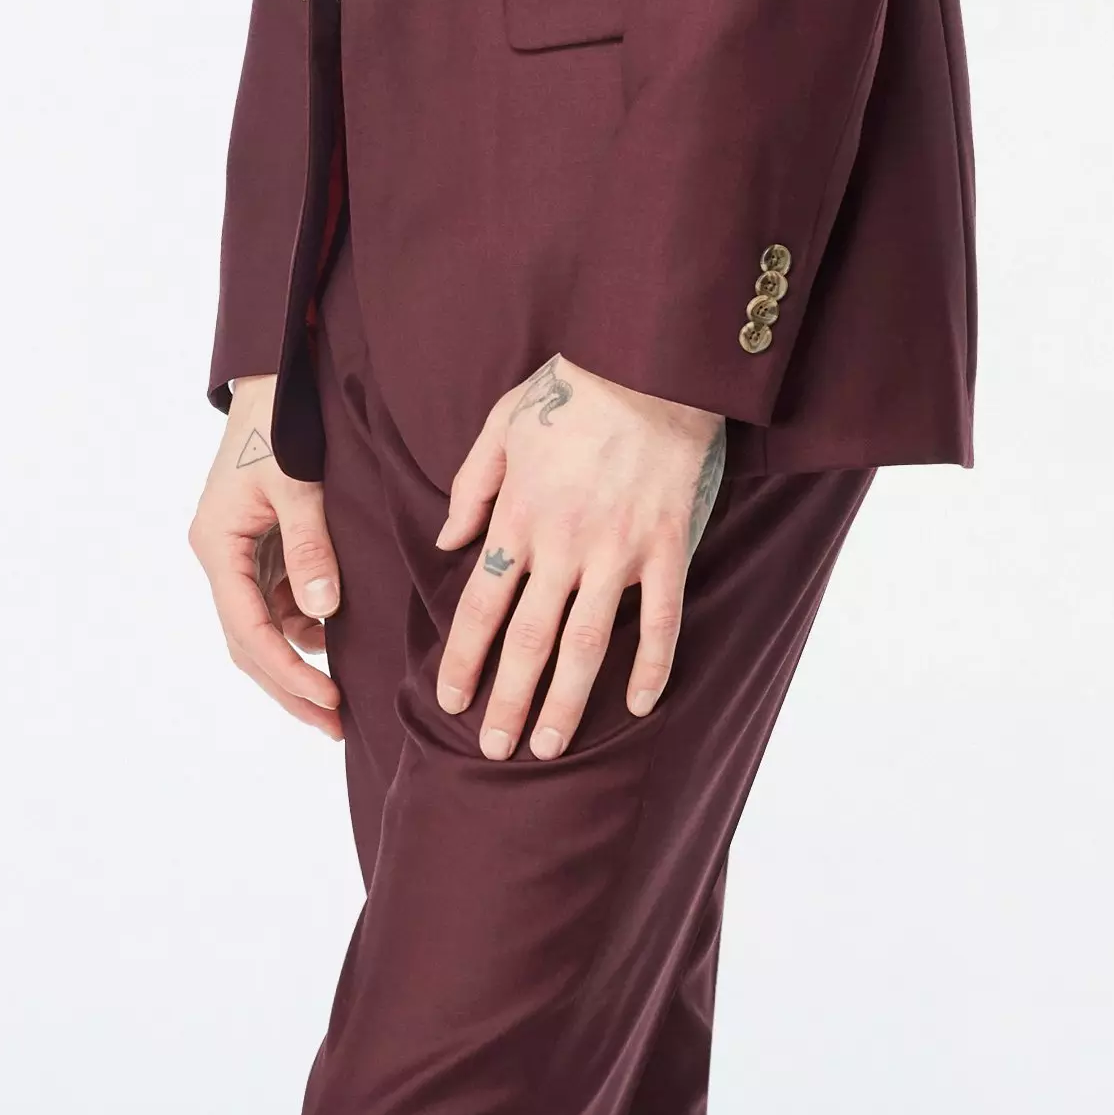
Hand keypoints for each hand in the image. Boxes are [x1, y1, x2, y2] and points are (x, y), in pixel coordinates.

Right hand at [190, 377, 341, 738]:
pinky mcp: (259, 549)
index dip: (286, 671)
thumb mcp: (298, 484)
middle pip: (248, 643)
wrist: (272, 380)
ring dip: (296, 662)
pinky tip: (336, 644)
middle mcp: (220, 557)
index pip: (247, 629)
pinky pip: (278, 603)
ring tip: (340, 698)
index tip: (327, 700)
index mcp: (217, 545)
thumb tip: (323, 615)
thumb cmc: (280, 422)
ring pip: (261, 629)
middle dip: (288, 686)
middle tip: (333, 724)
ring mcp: (238, 555)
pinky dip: (305, 629)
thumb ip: (311, 547)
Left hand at [436, 356, 730, 760]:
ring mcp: (619, 550)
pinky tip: (641, 706)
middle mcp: (564, 545)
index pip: (480, 606)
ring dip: (567, 702)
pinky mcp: (668, 547)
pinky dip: (653, 667)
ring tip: (550, 746)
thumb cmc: (571, 389)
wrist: (651, 364)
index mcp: (518, 517)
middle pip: (528, 640)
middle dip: (507, 701)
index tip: (450, 700)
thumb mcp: (501, 426)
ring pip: (587, 644)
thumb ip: (470, 488)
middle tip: (494, 749)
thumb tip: (445, 544)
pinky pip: (662, 620)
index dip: (462, 659)